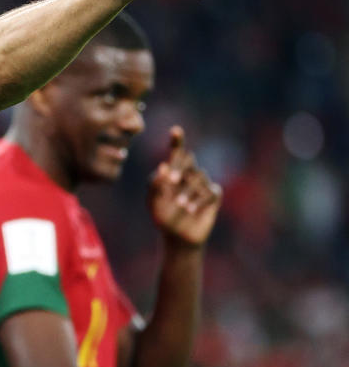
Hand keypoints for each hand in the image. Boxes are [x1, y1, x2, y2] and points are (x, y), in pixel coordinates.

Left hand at [148, 126, 221, 246]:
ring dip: (188, 191)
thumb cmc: (163, 216)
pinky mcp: (213, 197)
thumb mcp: (153, 201)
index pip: (177, 153)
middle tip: (171, 180)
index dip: (177, 141)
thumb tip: (163, 167)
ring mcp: (203, 184)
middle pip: (189, 159)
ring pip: (199, 177)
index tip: (175, 130)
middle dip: (180, 167)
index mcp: (174, 172)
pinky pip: (211, 191)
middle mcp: (190, 174)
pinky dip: (200, 200)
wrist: (177, 236)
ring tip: (179, 206)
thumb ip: (154, 184)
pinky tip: (190, 210)